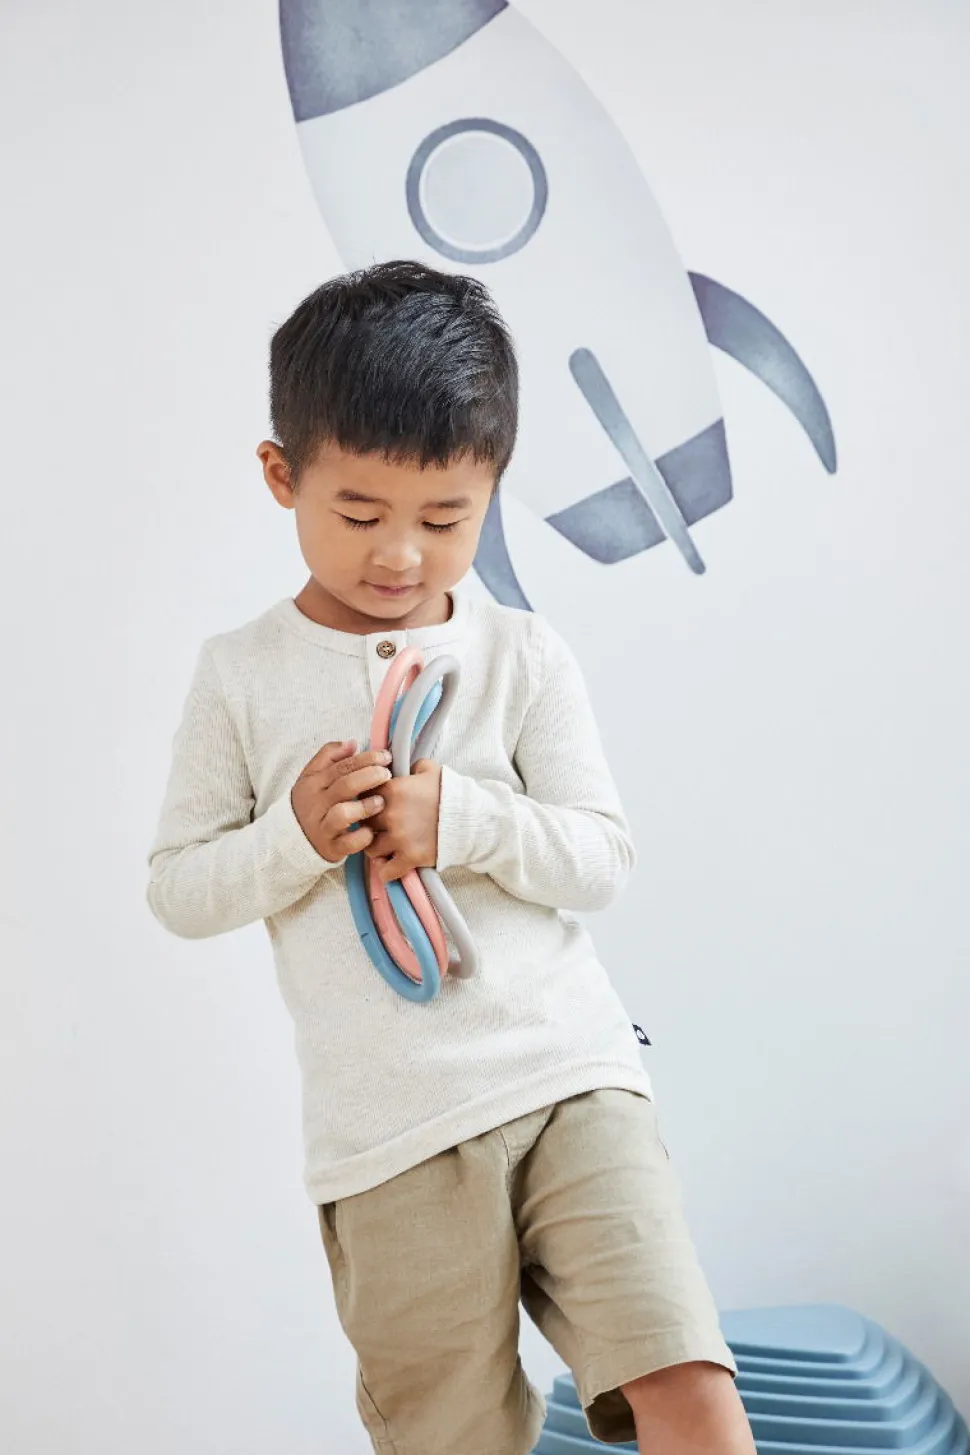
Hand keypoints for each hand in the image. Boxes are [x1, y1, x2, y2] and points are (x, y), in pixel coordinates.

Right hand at [291, 740, 392, 863]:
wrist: (290, 839)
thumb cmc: (311, 803)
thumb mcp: (312, 776)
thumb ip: (329, 756)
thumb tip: (353, 743)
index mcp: (313, 784)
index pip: (341, 767)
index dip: (366, 759)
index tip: (385, 756)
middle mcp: (316, 805)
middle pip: (344, 786)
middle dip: (369, 777)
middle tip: (387, 774)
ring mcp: (322, 828)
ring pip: (343, 814)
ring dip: (365, 807)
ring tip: (380, 802)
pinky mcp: (330, 848)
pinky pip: (348, 843)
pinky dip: (362, 837)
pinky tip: (372, 831)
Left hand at [364, 758, 441, 882]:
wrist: (472, 818)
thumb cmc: (451, 793)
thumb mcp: (431, 770)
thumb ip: (413, 767)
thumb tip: (406, 768)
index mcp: (392, 790)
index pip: (362, 796)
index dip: (366, 802)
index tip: (373, 807)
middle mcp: (390, 814)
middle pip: (363, 823)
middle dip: (369, 826)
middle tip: (378, 829)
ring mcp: (399, 838)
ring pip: (370, 849)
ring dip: (376, 849)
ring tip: (384, 848)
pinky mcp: (410, 858)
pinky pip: (386, 871)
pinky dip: (386, 871)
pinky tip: (391, 866)